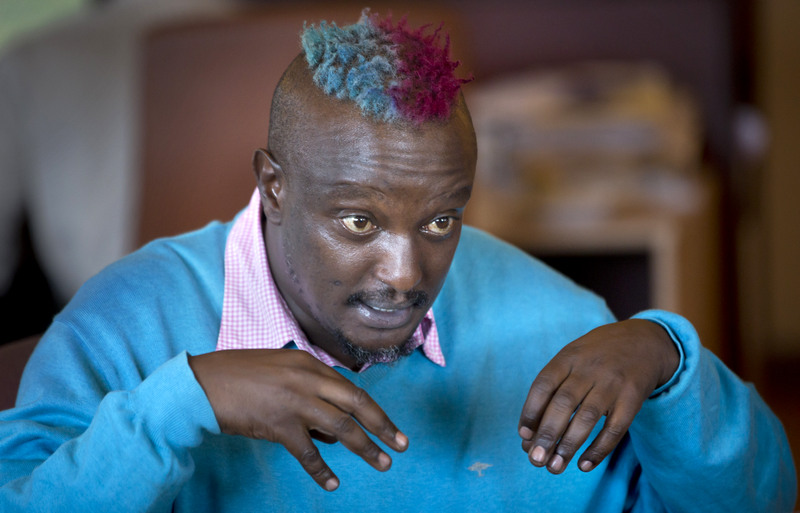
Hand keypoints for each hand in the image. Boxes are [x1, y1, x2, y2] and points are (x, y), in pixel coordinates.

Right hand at [188, 349, 407, 490]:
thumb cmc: (237, 378)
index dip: (373, 408)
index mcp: (307, 363)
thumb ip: (308, 392)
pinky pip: (308, 452)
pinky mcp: (279, 424)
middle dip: (382, 425)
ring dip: (364, 448)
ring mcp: (295, 401)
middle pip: (356, 402)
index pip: (350, 387)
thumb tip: (332, 429)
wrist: (201, 385)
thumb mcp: (279, 372)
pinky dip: (322, 470)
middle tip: (402, 444)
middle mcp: (307, 378)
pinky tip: (332, 483)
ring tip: (382, 464)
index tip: (389, 425)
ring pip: (341, 427)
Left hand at [518, 319, 678, 473]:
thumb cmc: (595, 358)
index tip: (523, 436)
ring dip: (569, 445)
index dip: (531, 411)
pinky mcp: (633, 398)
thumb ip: (552, 391)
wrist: (644, 341)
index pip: (543, 384)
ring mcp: (612, 383)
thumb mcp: (572, 359)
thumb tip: (529, 435)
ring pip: (587, 417)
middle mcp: (589, 369)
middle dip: (547, 434)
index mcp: (568, 357)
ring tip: (555, 467)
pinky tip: (584, 465)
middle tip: (536, 460)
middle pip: (564, 403)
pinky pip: (615, 428)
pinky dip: (599, 449)